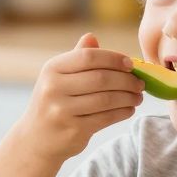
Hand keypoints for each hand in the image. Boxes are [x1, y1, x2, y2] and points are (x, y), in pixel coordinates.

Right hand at [15, 33, 142, 162]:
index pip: (88, 57)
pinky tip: (129, 108)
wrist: (36, 139)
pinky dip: (122, 112)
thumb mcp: (58, 77)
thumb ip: (76, 57)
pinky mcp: (73, 130)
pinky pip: (106, 118)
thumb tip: (91, 37)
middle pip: (101, 78)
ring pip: (106, 99)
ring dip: (128, 97)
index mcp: (52, 69)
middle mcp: (54, 88)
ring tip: (138, 96)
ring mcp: (62, 110)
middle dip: (126, 80)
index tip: (131, 64)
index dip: (113, 58)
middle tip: (140, 83)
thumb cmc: (53, 102)